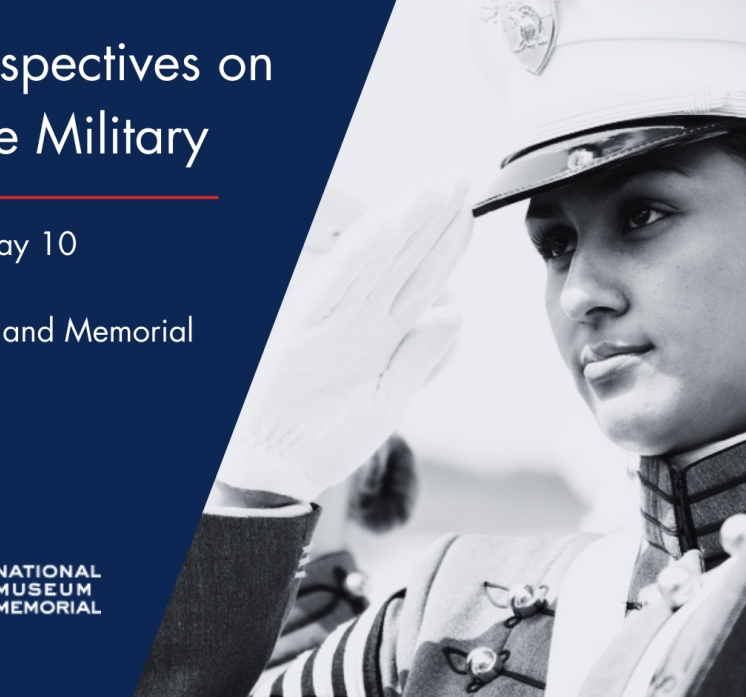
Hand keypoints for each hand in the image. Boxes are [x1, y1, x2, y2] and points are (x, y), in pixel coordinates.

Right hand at [216, 180, 472, 500]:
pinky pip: (335, 282)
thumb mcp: (389, 399)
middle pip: (404, 258)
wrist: (275, 469)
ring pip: (375, 261)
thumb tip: (455, 314)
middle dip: (432, 217)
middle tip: (458, 177)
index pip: (421, 278)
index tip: (470, 208)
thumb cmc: (327, 437)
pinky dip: (358, 254)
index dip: (447, 243)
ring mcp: (332, 318)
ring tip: (433, 189)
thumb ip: (419, 355)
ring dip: (405, 223)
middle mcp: (359, 316)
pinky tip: (383, 226)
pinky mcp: (304, 326)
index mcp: (380, 332)